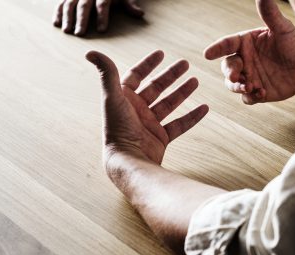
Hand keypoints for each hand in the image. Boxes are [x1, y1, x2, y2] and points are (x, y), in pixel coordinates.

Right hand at [53, 0, 143, 35]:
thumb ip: (130, 5)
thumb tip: (140, 14)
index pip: (103, 4)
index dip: (102, 17)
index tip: (102, 31)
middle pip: (84, 5)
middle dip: (81, 19)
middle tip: (80, 34)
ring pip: (70, 3)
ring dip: (67, 17)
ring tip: (67, 31)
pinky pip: (61, 3)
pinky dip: (58, 13)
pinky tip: (56, 24)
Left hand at [86, 50, 207, 168]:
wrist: (128, 161)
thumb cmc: (117, 129)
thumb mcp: (112, 97)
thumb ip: (106, 73)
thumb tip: (90, 52)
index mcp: (123, 99)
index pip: (136, 76)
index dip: (147, 64)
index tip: (161, 53)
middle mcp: (136, 111)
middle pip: (156, 88)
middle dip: (170, 75)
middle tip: (185, 63)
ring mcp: (149, 125)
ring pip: (169, 104)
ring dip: (182, 92)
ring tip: (195, 81)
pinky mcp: (160, 138)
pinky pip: (179, 125)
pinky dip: (192, 117)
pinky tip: (204, 108)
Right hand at [203, 0, 294, 103]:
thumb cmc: (294, 44)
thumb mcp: (283, 28)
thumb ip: (270, 14)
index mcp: (245, 43)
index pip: (226, 44)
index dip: (216, 49)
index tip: (207, 54)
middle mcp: (244, 60)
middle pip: (227, 66)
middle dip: (229, 72)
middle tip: (236, 77)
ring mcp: (249, 76)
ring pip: (232, 84)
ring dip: (237, 86)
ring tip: (250, 87)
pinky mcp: (256, 92)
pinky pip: (246, 98)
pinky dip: (250, 97)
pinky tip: (262, 93)